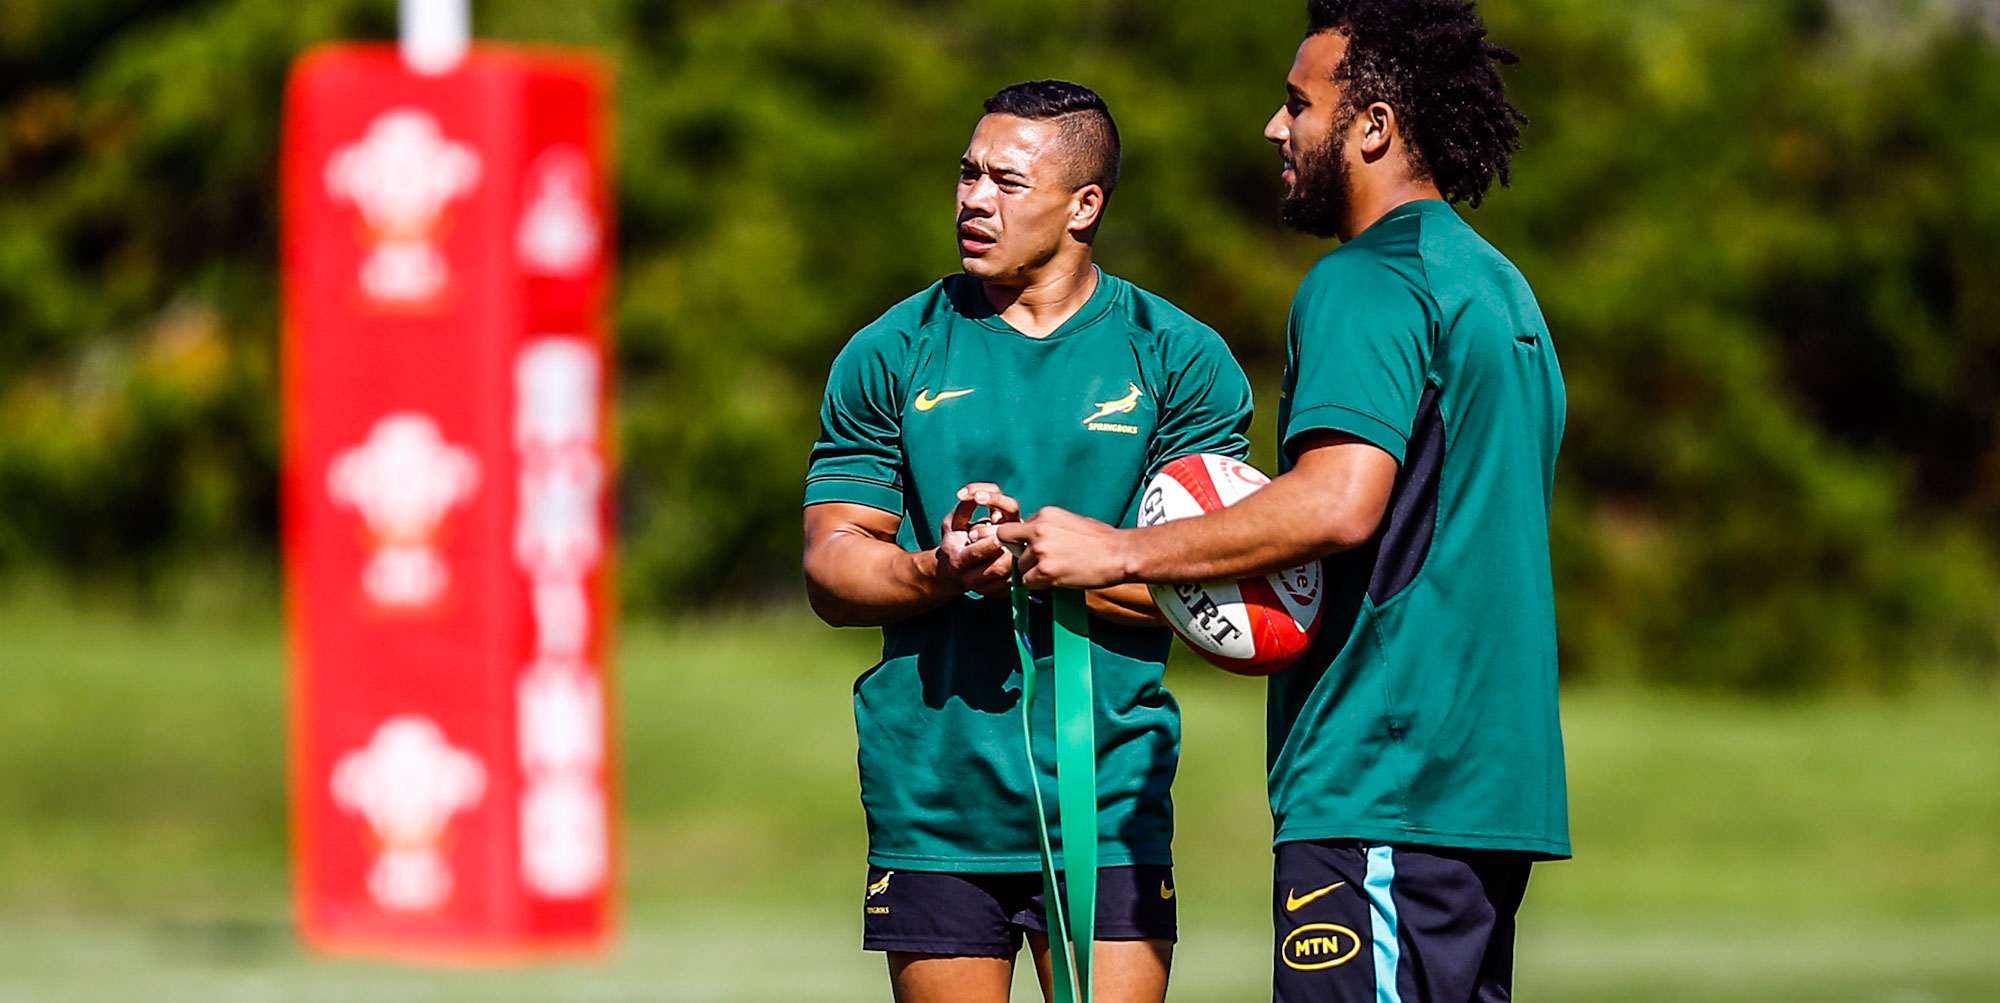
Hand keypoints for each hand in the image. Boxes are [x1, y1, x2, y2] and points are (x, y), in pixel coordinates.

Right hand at [935, 483, 1019, 594]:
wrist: (953, 571)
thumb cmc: (955, 540)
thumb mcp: (952, 522)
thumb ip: (964, 508)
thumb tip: (973, 494)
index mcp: (958, 560)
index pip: (975, 554)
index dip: (988, 543)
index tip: (999, 533)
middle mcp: (972, 578)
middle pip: (997, 568)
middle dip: (1008, 552)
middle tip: (1016, 538)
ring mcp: (988, 589)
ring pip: (1010, 576)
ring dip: (1018, 558)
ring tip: (1020, 542)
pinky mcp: (1001, 593)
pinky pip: (1017, 581)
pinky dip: (1022, 566)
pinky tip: (1023, 553)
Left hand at [994, 506, 1133, 588]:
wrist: (1120, 553)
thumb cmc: (1102, 539)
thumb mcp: (1071, 521)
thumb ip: (1049, 527)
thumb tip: (1034, 537)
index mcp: (1045, 514)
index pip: (1014, 527)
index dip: (1020, 540)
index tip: (1030, 548)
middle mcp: (1038, 529)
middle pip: (1010, 545)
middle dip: (1020, 554)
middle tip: (1037, 562)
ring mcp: (1041, 550)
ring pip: (1020, 566)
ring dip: (1033, 572)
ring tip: (1057, 571)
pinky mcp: (1046, 571)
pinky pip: (1028, 582)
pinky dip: (1038, 585)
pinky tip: (1055, 580)